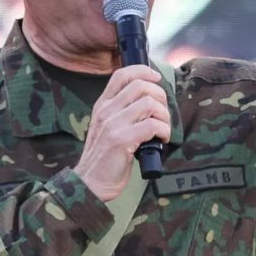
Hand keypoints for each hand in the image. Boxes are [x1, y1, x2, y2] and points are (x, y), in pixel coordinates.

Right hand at [74, 65, 170, 200]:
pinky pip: (153, 124)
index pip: (122, 74)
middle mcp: (106, 111)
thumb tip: (149, 101)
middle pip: (141, 86)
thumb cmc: (104, 158)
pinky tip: (162, 140)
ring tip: (163, 129)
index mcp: (102, 105)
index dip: (144, 71)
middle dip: (160, 97)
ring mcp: (113, 124)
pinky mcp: (122, 140)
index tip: (156, 79)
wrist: (90, 183)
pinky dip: (164, 131)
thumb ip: (121, 112)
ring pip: (150, 103)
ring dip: (165, 116)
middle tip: (163, 114)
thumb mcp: (106, 128)